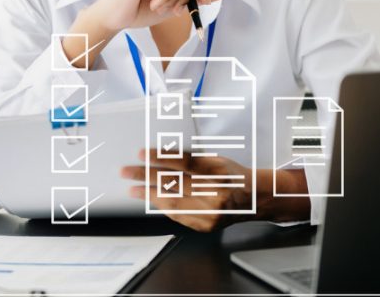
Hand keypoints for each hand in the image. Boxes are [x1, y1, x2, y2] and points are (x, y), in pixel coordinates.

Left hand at [121, 149, 252, 231]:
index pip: (184, 162)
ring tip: (133, 189)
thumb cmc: (232, 176)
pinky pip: (178, 215)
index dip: (160, 158)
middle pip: (173, 183)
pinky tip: (151, 200)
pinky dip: (162, 206)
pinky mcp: (205, 225)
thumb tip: (160, 158)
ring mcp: (209, 212)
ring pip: (171, 202)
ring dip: (148, 195)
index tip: (142, 154)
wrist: (252, 199)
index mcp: (217, 172)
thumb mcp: (215, 160)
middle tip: (127, 172)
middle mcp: (213, 193)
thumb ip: (190, 160)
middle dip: (146, 177)